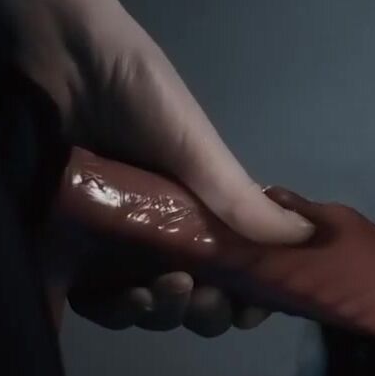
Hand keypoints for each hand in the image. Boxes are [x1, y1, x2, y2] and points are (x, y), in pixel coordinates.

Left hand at [0, 0, 311, 331]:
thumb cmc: (141, 98)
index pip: (239, 274)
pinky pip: (91, 299)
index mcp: (206, 214)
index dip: (249, 299)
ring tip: (158, 288)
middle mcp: (165, 235)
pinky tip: (121, 297)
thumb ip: (244, 203)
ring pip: (146, 307)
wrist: (62, 63)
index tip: (253, 306)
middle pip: (196, 302)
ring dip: (161, 312)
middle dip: (206, 312)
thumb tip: (312, 241)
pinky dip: (110, 310)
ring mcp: (116, 244)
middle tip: (200, 292)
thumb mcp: (201, 151)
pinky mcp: (67, 247)